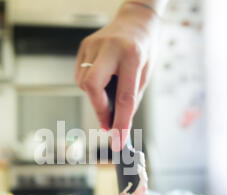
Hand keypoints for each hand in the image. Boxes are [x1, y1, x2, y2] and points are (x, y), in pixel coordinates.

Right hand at [75, 2, 159, 150]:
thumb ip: (131, 97)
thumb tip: (117, 123)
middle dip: (99, 109)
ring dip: (96, 97)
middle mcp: (109, 48)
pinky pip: (80, 76)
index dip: (120, 123)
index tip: (117, 141)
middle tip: (108, 124)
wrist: (135, 21)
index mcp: (132, 55)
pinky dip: (90, 86)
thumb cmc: (144, 49)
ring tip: (109, 93)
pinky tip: (101, 81)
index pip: (124, 97)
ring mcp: (93, 46)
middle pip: (92, 86)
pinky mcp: (84, 47)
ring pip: (84, 84)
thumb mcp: (145, 73)